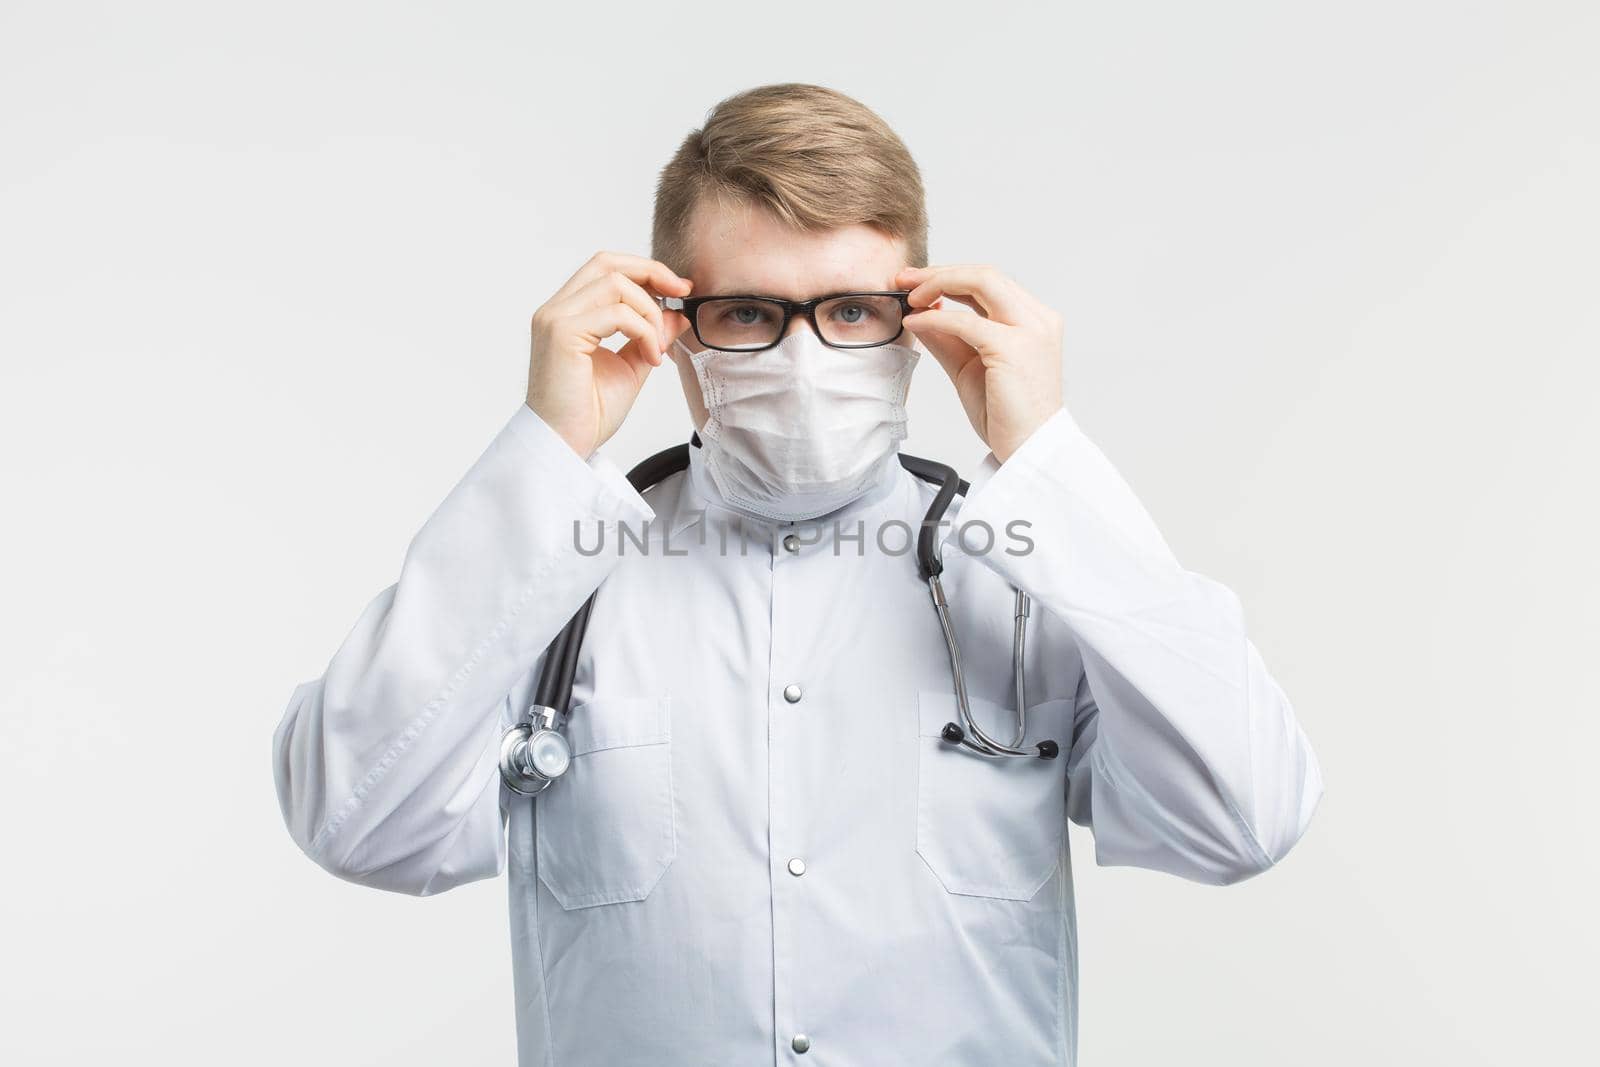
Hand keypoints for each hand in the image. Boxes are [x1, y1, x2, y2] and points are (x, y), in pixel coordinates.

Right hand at [527, 251, 692, 458]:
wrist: (566, 444)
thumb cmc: (589, 413)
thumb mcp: (631, 367)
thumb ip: (650, 337)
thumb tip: (678, 315)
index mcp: (569, 313)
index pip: (606, 268)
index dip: (645, 271)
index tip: (679, 289)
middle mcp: (556, 309)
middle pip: (607, 262)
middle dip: (651, 273)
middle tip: (681, 293)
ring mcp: (555, 318)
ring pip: (616, 284)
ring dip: (650, 312)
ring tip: (657, 348)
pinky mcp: (561, 333)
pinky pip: (616, 313)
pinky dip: (643, 331)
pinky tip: (650, 358)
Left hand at [895, 264, 1063, 463]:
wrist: (1029, 449)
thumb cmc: (1007, 415)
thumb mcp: (970, 367)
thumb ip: (948, 338)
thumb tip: (920, 314)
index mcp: (1033, 321)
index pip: (990, 283)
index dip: (950, 277)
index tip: (917, 282)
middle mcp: (1037, 320)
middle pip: (986, 274)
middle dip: (940, 272)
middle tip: (905, 278)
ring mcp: (1029, 331)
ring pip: (981, 282)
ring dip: (938, 283)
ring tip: (910, 296)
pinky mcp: (1013, 348)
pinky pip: (965, 321)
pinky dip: (936, 317)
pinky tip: (916, 322)